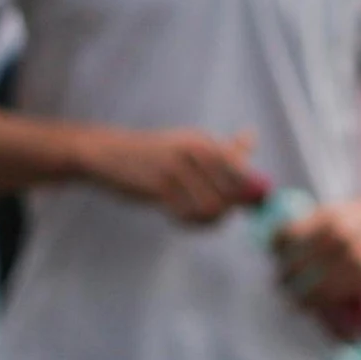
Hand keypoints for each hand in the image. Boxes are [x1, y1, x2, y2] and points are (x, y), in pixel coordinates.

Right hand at [77, 127, 262, 223]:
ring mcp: (176, 169)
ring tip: (196, 217)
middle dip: (228, 210)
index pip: (242, 172)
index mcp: (202, 141)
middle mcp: (193, 151)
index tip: (241, 206)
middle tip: (215, 216)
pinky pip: (187, 215)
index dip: (247, 194)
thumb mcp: (187, 142)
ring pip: (212, 207)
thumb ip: (221, 147)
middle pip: (231, 193)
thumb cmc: (153, 152)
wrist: (108, 154)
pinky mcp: (159, 187)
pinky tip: (178, 216)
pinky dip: (189, 222)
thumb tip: (252, 137)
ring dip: (208, 220)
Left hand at [271, 193, 360, 310]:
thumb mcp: (333, 212)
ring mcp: (355, 260)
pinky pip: (338, 297)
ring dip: (299, 297)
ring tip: (292, 300)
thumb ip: (308, 229)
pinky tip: (315, 304)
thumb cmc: (359, 218)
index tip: (274, 254)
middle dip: (284, 277)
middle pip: (296, 266)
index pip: (287, 237)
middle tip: (279, 282)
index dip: (276, 247)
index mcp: (327, 219)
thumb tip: (276, 249)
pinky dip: (323, 303)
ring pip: (315, 289)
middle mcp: (340, 239)